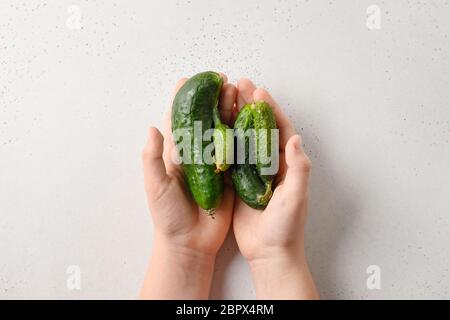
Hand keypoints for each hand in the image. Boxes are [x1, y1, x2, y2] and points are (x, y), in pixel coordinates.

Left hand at [140, 76, 236, 298]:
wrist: (190, 243)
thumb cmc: (168, 216)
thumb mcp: (155, 186)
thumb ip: (152, 158)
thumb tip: (152, 127)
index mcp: (176, 154)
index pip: (178, 120)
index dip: (184, 99)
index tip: (190, 80)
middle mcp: (197, 155)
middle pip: (206, 120)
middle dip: (213, 98)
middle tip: (222, 80)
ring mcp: (215, 164)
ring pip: (224, 131)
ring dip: (230, 110)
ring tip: (238, 92)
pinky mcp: (231, 175)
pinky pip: (239, 151)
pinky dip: (245, 134)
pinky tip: (251, 118)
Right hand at [232, 79, 318, 298]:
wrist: (269, 253)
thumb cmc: (286, 227)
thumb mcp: (295, 198)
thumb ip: (297, 169)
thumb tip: (295, 138)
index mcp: (287, 163)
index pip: (279, 128)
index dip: (269, 109)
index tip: (257, 91)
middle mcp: (270, 163)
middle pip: (259, 127)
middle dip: (250, 106)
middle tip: (237, 85)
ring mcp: (253, 171)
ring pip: (243, 138)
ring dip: (234, 118)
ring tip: (222, 99)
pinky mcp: (238, 182)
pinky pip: (230, 156)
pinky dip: (222, 141)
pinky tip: (211, 127)